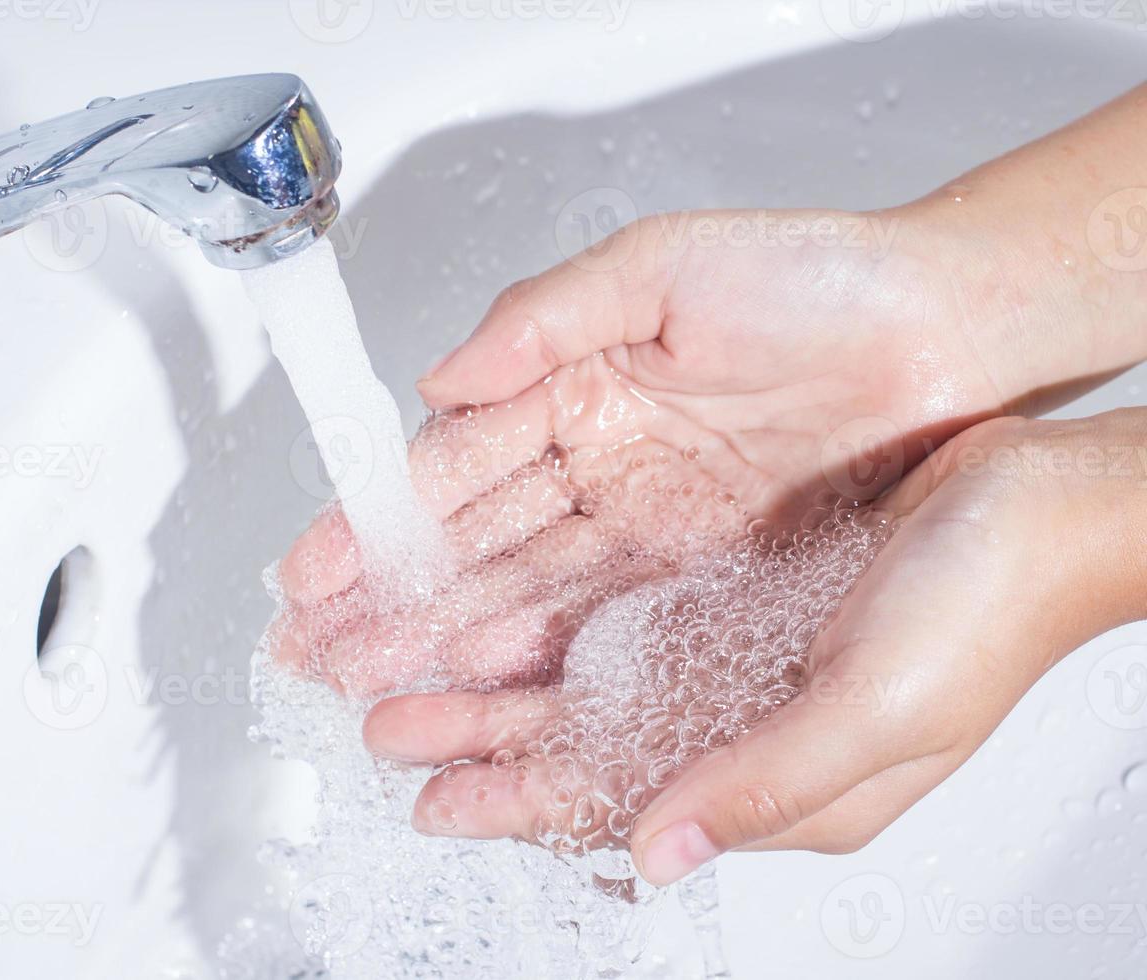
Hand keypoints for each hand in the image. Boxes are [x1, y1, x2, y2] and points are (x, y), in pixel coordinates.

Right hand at [273, 202, 1021, 693]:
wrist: (940, 332)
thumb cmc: (814, 279)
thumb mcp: (660, 268)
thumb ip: (543, 319)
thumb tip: (439, 380)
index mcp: (573, 386)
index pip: (452, 465)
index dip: (377, 520)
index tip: (311, 572)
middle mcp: (599, 463)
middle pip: (474, 544)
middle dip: (389, 601)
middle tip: (312, 655)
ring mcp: (647, 524)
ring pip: (525, 591)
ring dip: (446, 640)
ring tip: (370, 689)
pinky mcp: (702, 571)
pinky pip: (607, 618)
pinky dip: (541, 652)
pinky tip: (481, 682)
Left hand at [365, 409, 1146, 883]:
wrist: (1042, 506)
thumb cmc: (993, 608)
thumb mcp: (882, 713)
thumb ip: (765, 785)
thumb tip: (657, 849)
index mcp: (769, 771)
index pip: (609, 803)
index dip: (514, 800)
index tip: (432, 796)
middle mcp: (738, 718)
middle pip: (578, 741)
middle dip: (480, 735)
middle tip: (389, 721)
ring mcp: (732, 653)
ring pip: (586, 679)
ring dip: (503, 676)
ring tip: (421, 671)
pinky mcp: (735, 590)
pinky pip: (621, 611)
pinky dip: (558, 616)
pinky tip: (509, 614)